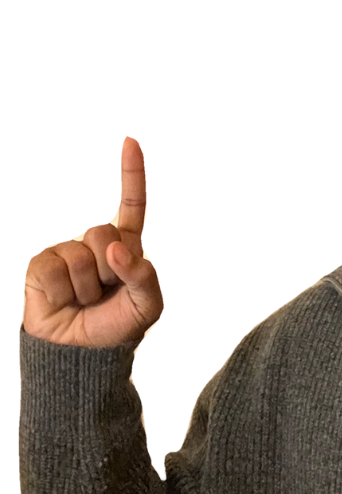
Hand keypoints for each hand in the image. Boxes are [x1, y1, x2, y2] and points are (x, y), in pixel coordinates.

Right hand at [22, 135, 164, 347]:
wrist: (84, 353)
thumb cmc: (117, 326)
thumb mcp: (146, 306)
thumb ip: (143, 276)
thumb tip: (116, 248)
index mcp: (125, 247)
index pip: (129, 205)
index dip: (131, 173)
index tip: (130, 141)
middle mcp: (95, 244)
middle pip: (104, 232)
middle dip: (110, 268)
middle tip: (106, 292)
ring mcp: (66, 252)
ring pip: (81, 253)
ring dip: (88, 286)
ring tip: (86, 301)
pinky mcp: (41, 266)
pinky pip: (55, 268)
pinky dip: (64, 291)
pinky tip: (64, 300)